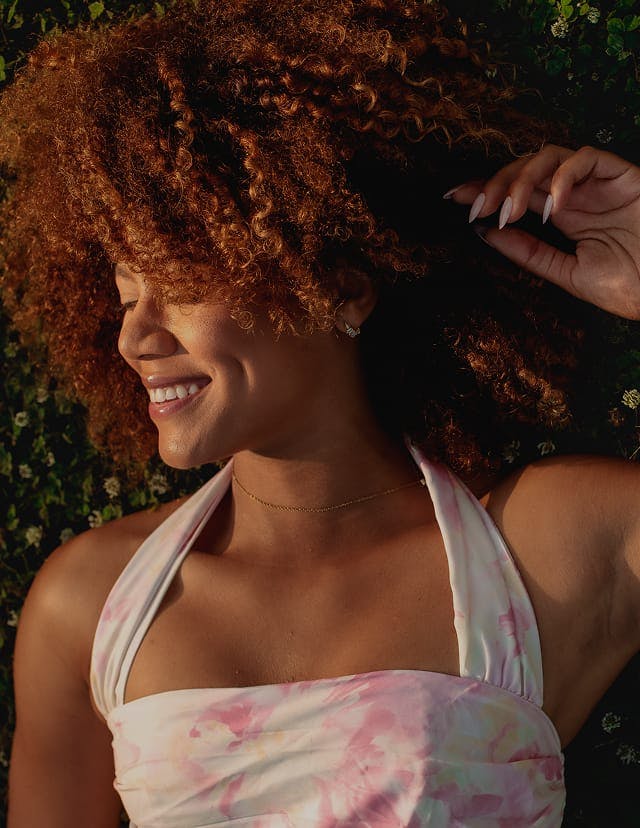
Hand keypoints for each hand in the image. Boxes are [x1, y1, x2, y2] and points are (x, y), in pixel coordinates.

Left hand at [445, 144, 639, 319]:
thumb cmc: (630, 286)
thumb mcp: (567, 273)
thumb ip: (530, 253)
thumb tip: (487, 234)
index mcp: (563, 215)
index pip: (517, 192)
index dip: (485, 188)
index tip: (454, 198)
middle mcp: (576, 193)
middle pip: (525, 169)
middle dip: (495, 182)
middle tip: (475, 206)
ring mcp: (598, 182)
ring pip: (549, 156)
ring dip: (521, 179)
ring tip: (508, 210)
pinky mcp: (621, 173)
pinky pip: (585, 158)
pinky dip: (561, 177)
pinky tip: (550, 207)